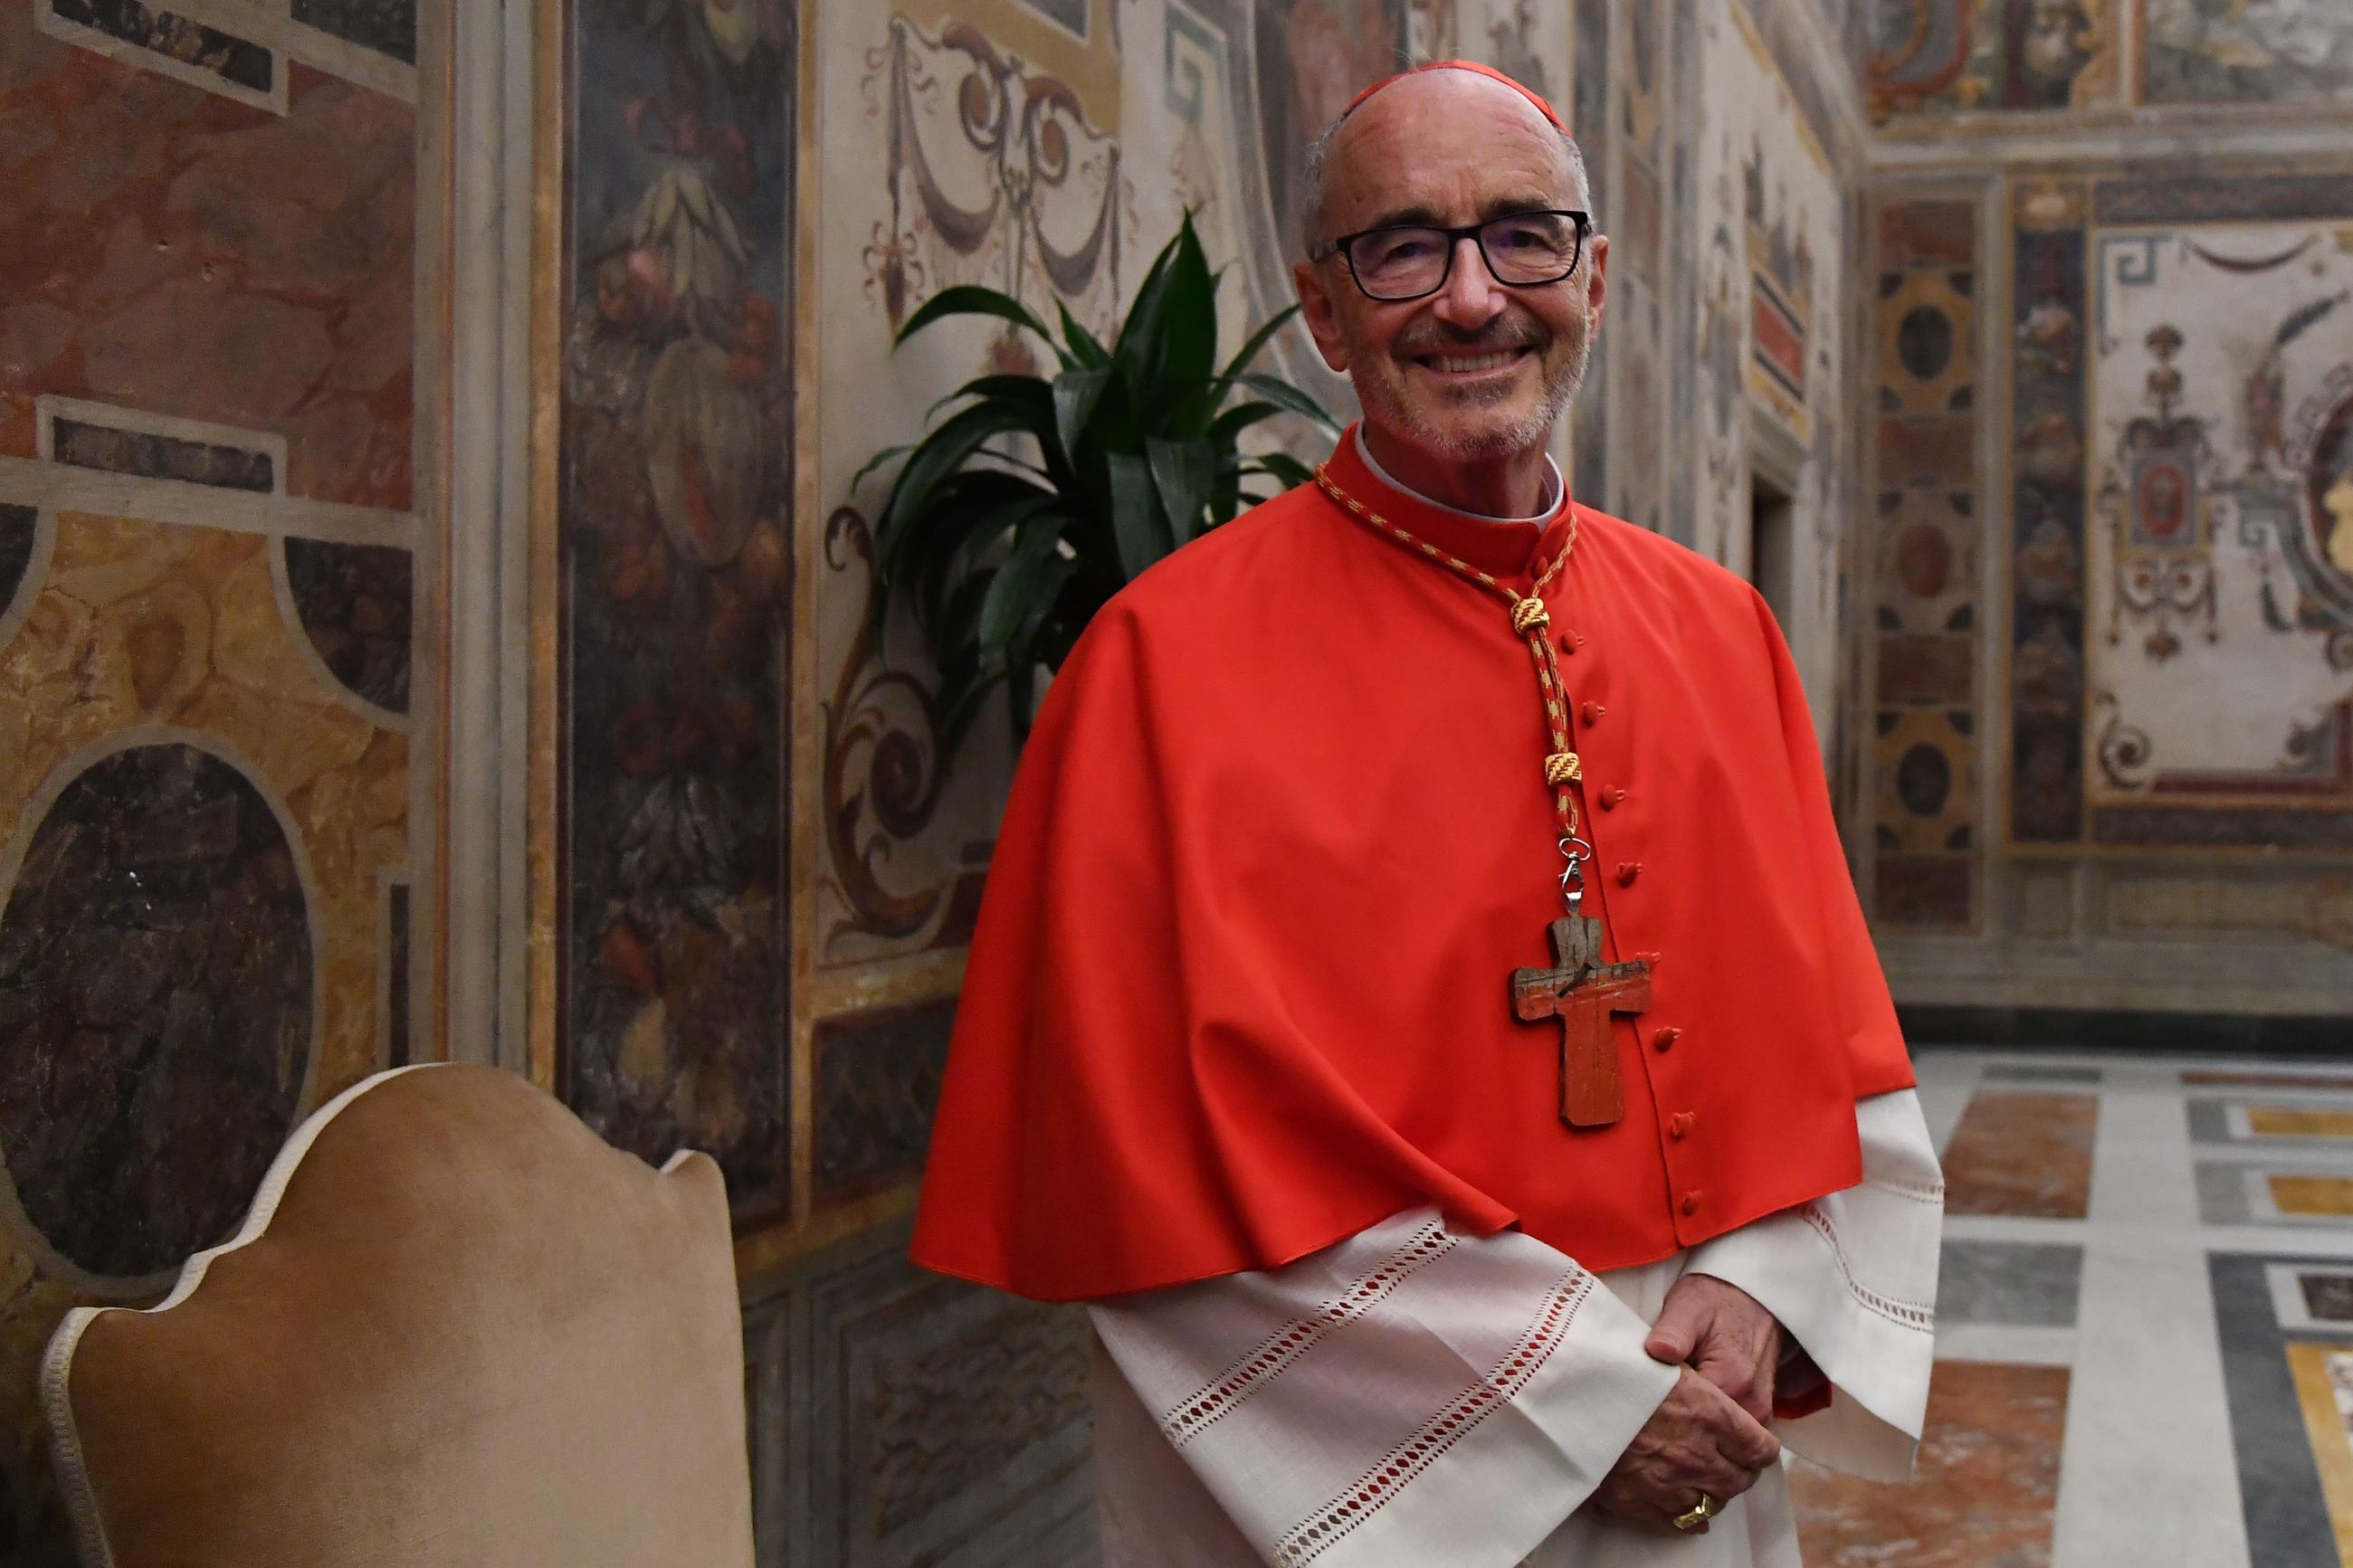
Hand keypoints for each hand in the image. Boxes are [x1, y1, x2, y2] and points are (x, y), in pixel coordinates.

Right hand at [1591, 1366, 1780, 1529]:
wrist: (1563, 1391)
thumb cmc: (1614, 1365)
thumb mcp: (1664, 1360)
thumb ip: (1698, 1383)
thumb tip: (1719, 1393)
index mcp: (1709, 1414)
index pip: (1759, 1447)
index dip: (1760, 1445)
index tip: (1753, 1441)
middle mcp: (1695, 1454)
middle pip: (1739, 1480)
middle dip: (1741, 1471)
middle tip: (1733, 1462)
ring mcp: (1667, 1483)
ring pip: (1712, 1503)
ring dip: (1714, 1493)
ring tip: (1707, 1480)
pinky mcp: (1638, 1500)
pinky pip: (1678, 1520)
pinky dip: (1688, 1516)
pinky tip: (1687, 1505)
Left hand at [1645, 1273, 1781, 1425]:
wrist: (1752, 1298)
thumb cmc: (1715, 1300)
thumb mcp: (1688, 1307)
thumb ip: (1673, 1332)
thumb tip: (1657, 1350)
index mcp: (1733, 1381)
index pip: (1691, 1420)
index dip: (1661, 1417)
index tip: (1637, 1408)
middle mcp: (1752, 1405)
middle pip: (1705, 1436)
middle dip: (1674, 1430)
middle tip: (1644, 1414)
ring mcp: (1759, 1413)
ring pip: (1718, 1438)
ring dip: (1691, 1429)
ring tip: (1663, 1412)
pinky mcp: (1759, 1413)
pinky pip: (1729, 1433)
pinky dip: (1706, 1427)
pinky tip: (1684, 1411)